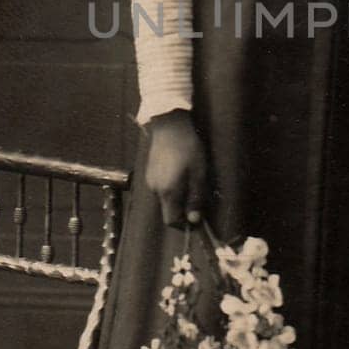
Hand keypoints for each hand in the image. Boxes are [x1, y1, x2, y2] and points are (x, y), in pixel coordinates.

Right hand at [145, 109, 207, 225]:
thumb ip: (196, 198)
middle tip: (198, 192)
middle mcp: (155, 189)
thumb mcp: (199, 174)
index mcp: (167, 192)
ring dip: (178, 194)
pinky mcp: (150, 171)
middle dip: (183, 206)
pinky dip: (172, 184)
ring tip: (190, 177)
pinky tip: (180, 170)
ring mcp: (150, 179)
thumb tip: (194, 220)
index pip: (171, 220)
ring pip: (166, 197)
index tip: (196, 215)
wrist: (169, 125)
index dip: (184, 222)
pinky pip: (162, 186)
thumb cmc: (188, 148)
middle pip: (168, 208)